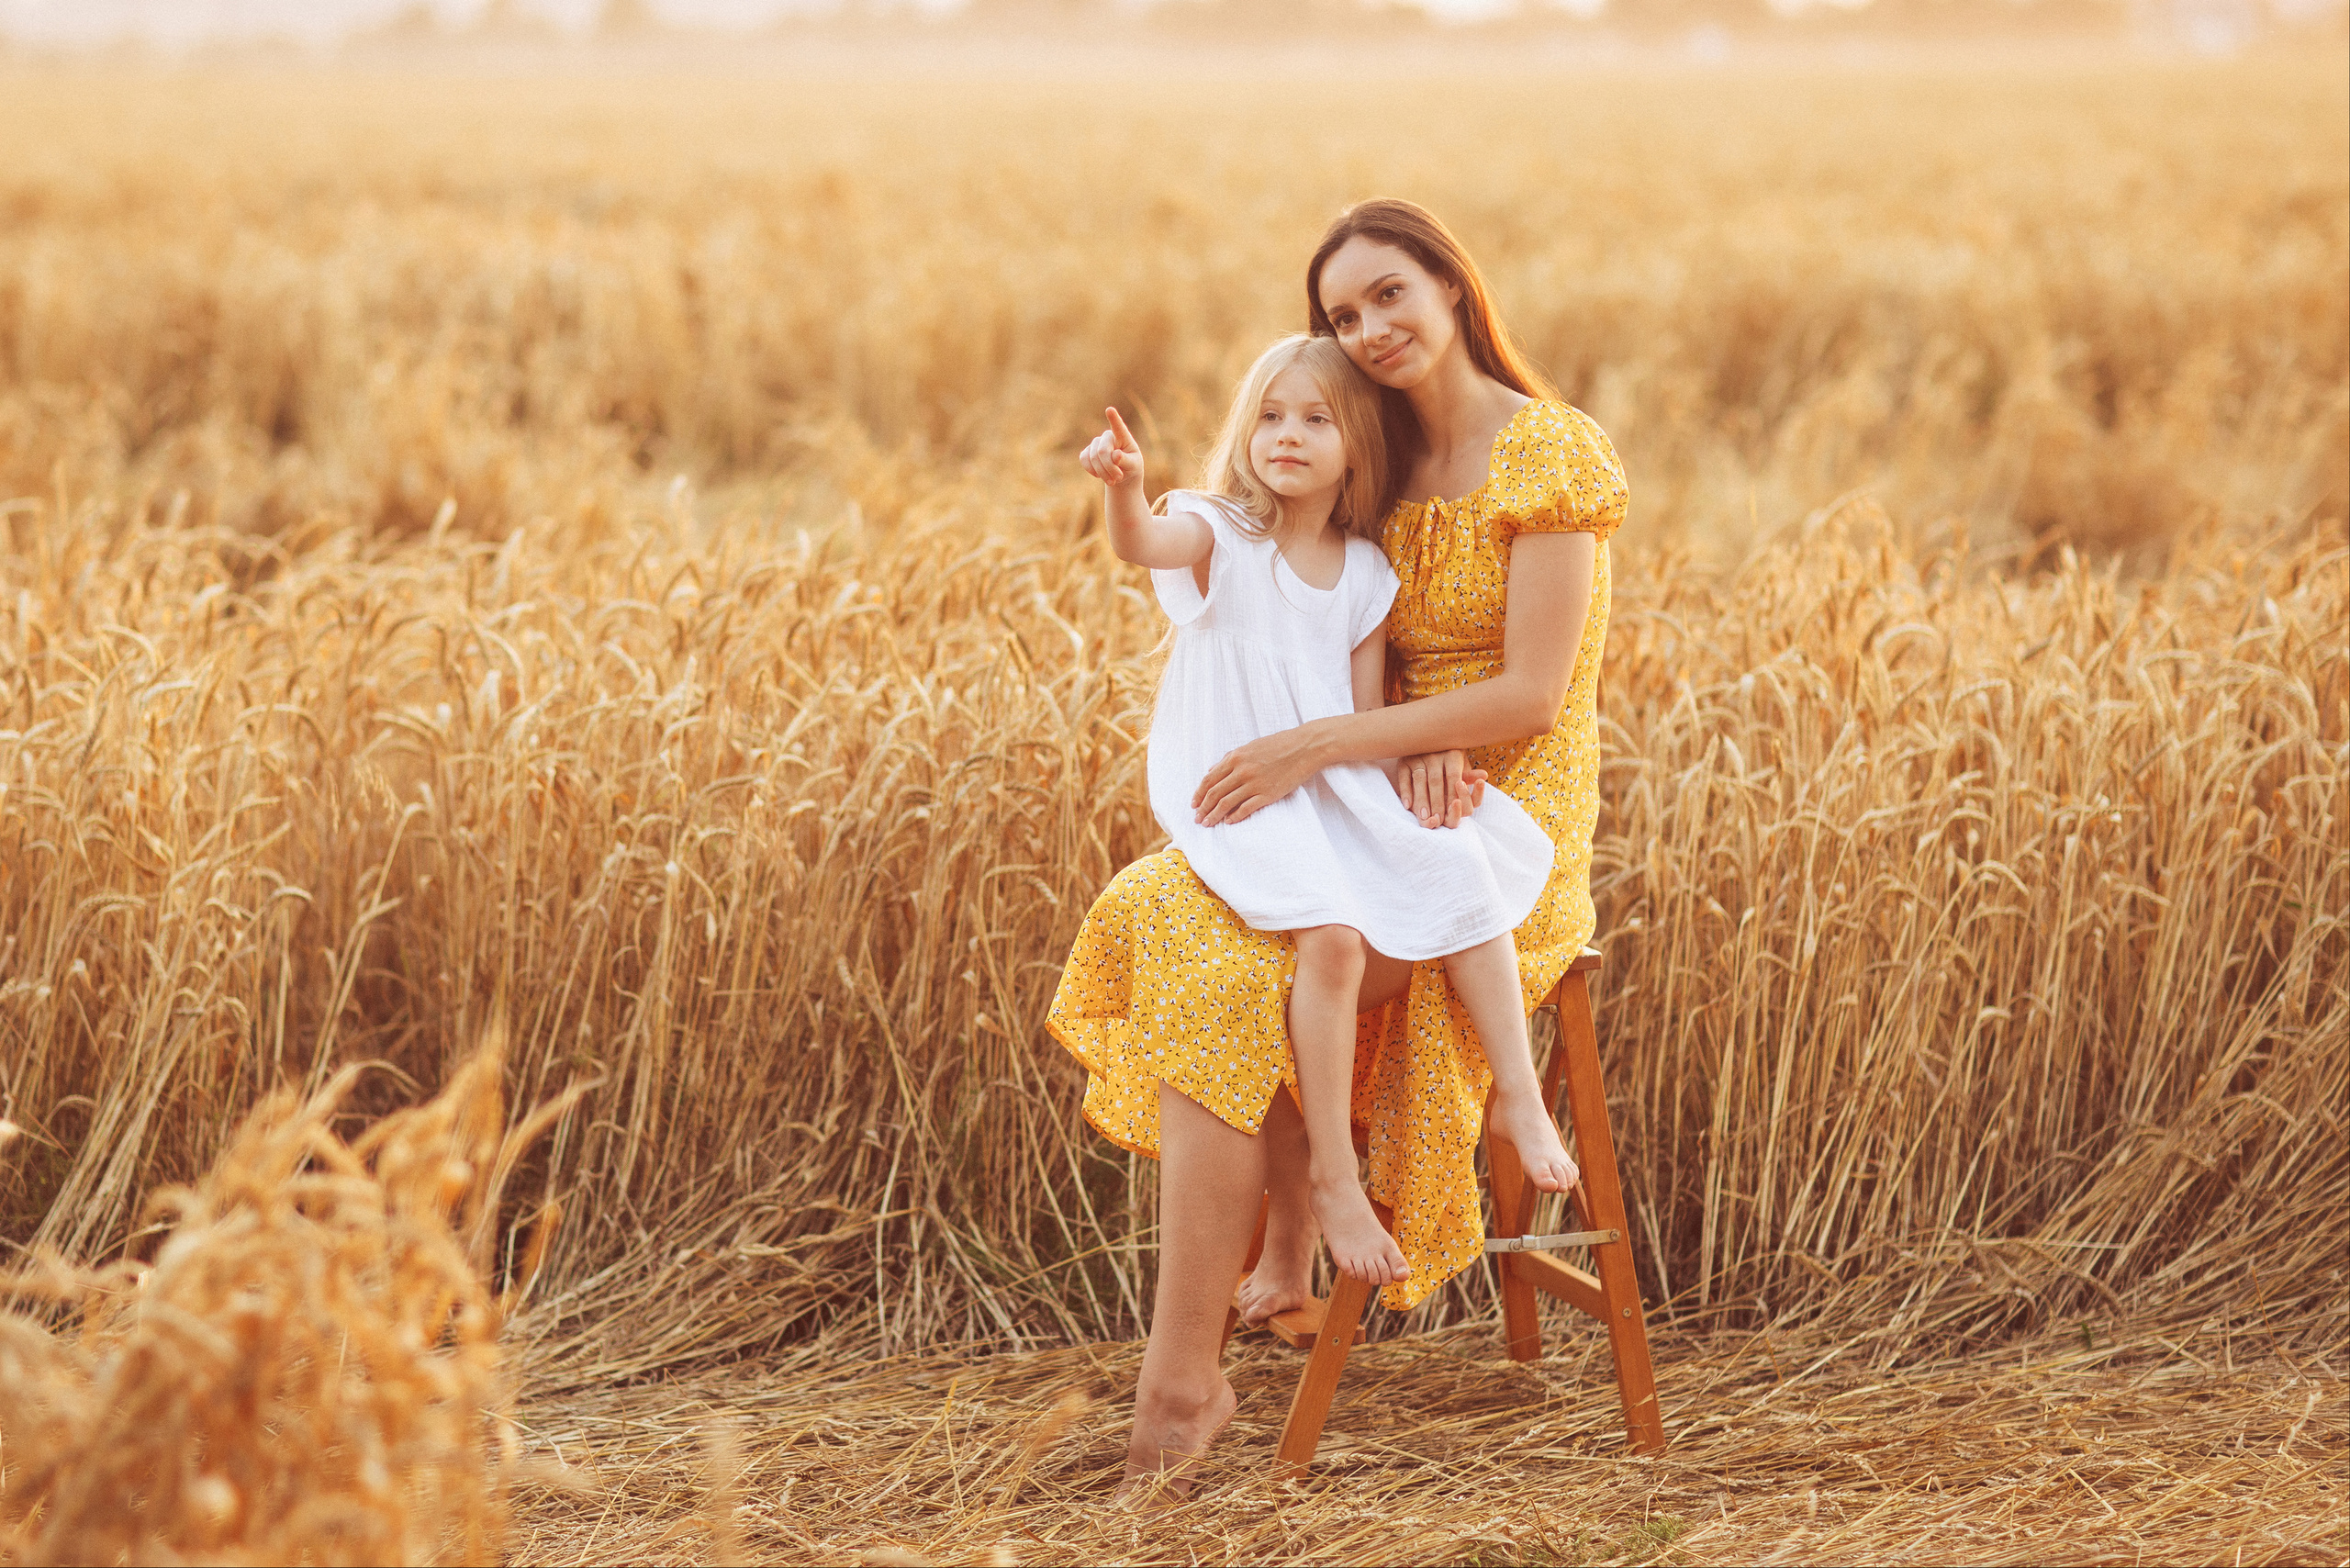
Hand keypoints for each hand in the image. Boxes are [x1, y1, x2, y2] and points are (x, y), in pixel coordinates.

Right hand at [1078, 406, 1144, 491]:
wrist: (1121, 475)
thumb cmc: (1131, 467)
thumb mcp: (1134, 466)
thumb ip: (1126, 460)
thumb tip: (1116, 455)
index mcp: (1123, 437)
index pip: (1118, 427)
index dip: (1114, 419)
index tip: (1110, 410)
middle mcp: (1108, 436)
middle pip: (1102, 451)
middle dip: (1109, 467)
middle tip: (1118, 478)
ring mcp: (1096, 443)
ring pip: (1093, 457)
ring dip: (1102, 472)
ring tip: (1113, 481)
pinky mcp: (1087, 451)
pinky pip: (1084, 459)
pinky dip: (1092, 470)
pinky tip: (1099, 475)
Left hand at [1193, 725, 1322, 825]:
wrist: (1305, 748)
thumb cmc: (1278, 745)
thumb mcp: (1250, 746)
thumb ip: (1229, 758)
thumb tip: (1211, 770)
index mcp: (1235, 757)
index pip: (1209, 779)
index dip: (1199, 794)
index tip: (1194, 804)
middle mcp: (1242, 771)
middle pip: (1215, 793)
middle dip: (1203, 808)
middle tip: (1197, 818)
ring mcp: (1254, 783)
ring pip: (1227, 803)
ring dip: (1214, 815)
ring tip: (1208, 823)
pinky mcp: (1268, 794)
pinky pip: (1246, 809)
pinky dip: (1235, 817)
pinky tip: (1229, 822)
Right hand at [1393, 750, 1485, 827]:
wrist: (1427, 739)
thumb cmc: (1448, 756)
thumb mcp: (1459, 764)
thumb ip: (1468, 776)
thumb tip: (1484, 775)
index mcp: (1452, 754)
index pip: (1454, 779)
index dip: (1452, 796)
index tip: (1452, 812)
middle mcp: (1435, 754)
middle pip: (1436, 783)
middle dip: (1436, 803)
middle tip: (1437, 821)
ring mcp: (1418, 756)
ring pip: (1420, 781)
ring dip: (1421, 800)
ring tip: (1423, 817)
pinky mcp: (1404, 760)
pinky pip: (1404, 777)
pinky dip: (1405, 792)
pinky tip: (1407, 806)